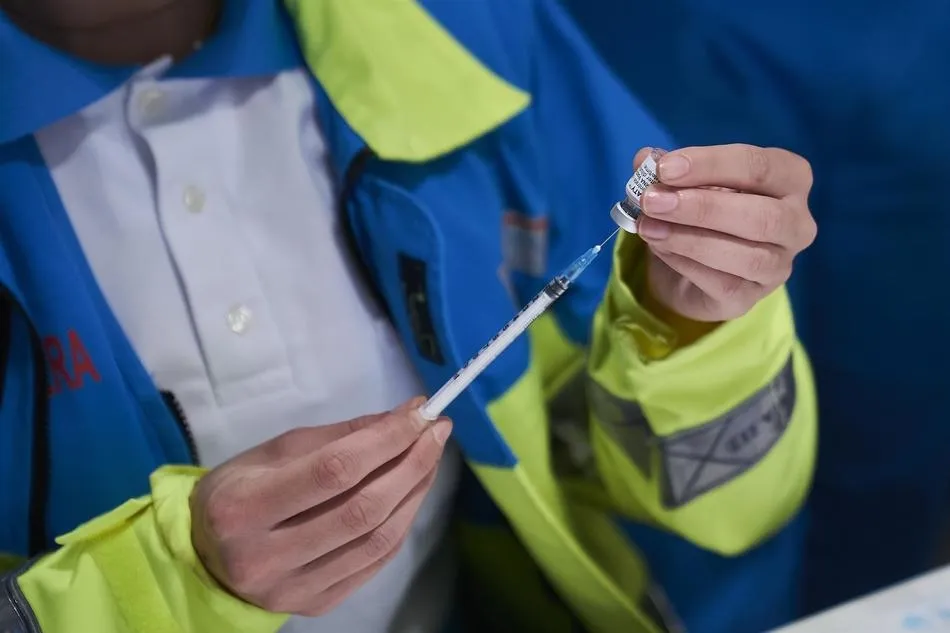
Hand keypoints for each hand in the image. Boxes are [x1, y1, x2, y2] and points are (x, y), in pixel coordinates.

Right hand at [190, 397, 451, 615]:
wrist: (205, 560)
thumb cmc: (239, 492)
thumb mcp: (272, 452)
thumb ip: (336, 437)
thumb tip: (399, 419)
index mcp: (243, 507)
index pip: (334, 469)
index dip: (386, 439)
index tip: (420, 412)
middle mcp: (265, 556)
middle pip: (362, 508)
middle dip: (411, 463)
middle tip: (437, 431)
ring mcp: (292, 588)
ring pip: (376, 539)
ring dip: (415, 492)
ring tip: (431, 457)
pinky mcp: (316, 604)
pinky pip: (375, 562)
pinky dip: (402, 522)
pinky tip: (413, 492)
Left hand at [635, 144, 816, 321]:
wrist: (688, 268)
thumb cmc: (701, 211)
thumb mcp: (682, 181)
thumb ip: (666, 167)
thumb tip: (645, 160)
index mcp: (790, 179)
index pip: (760, 167)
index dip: (711, 165)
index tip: (665, 168)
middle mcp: (797, 223)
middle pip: (762, 215)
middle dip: (701, 207)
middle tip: (652, 200)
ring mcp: (779, 266)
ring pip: (747, 256)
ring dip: (689, 239)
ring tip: (648, 227)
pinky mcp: (750, 297)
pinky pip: (723, 283)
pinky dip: (685, 263)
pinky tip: (658, 248)